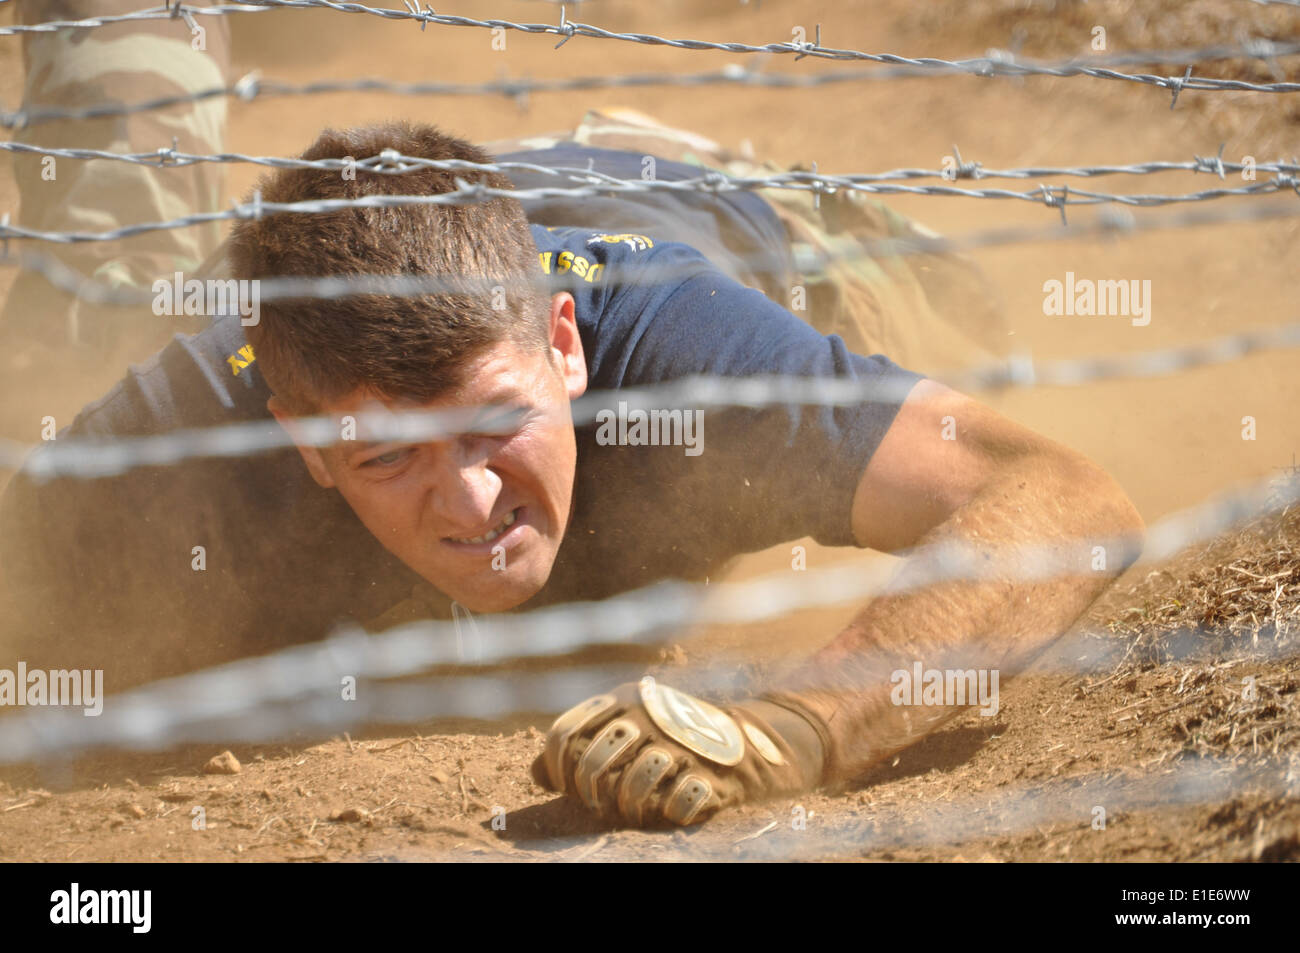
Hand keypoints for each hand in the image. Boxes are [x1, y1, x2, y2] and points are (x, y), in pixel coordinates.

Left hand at [531, 677, 827, 826]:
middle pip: (593, 761)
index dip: (555, 765)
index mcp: (622, 699)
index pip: (564, 732)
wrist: (746, 742)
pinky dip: (672, 811)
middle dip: (589, 790)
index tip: (562, 785)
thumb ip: (581, 743)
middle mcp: (648, 718)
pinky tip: (674, 808)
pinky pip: (679, 802)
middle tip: (598, 804)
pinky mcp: (711, 776)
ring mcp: (681, 746)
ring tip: (633, 811)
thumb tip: (534, 773)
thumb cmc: (670, 738)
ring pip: (633, 785)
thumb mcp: (626, 726)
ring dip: (628, 807)